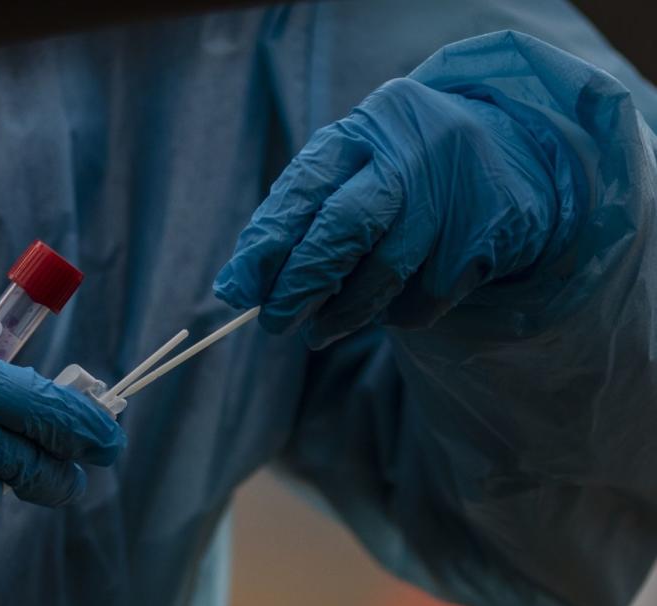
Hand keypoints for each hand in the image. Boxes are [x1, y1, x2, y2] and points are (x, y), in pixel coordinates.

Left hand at [214, 76, 581, 347]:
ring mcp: (454, 191)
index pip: (303, 189)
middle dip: (300, 284)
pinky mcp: (488, 233)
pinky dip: (396, 314)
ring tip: (318, 332)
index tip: (238, 291)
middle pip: (342, 228)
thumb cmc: (404, 172)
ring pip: (385, 271)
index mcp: (363, 130)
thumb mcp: (352, 172)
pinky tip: (385, 311)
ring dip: (343, 314)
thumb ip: (297, 219)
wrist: (511, 152)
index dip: (267, 244)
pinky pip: (427, 296)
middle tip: (274, 323)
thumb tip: (237, 287)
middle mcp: (410, 152)